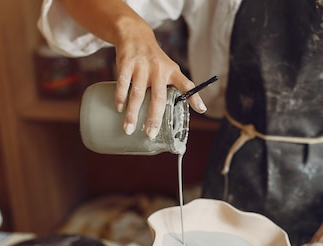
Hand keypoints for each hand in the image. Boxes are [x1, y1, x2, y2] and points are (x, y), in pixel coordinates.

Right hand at [113, 21, 206, 137]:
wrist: (135, 35)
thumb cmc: (153, 58)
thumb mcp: (167, 68)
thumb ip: (172, 86)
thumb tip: (177, 111)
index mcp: (172, 71)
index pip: (187, 85)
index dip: (194, 97)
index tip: (202, 110)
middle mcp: (159, 69)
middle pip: (158, 97)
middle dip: (154, 118)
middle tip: (151, 134)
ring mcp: (142, 66)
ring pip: (138, 94)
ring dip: (133, 113)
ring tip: (129, 129)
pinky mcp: (127, 63)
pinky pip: (123, 84)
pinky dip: (121, 98)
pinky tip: (120, 109)